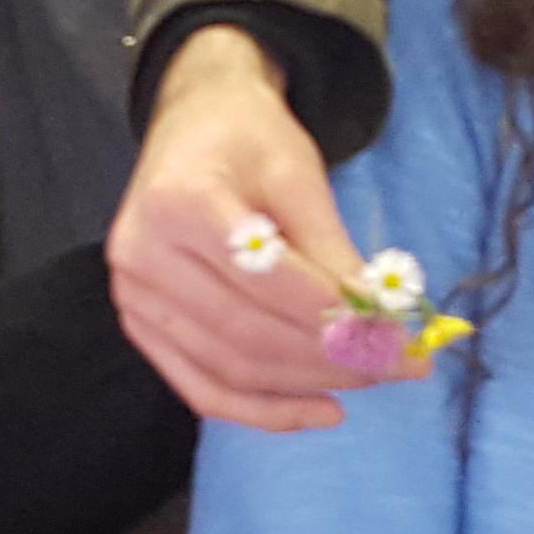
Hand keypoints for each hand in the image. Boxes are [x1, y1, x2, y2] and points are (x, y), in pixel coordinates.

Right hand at [104, 25, 375, 433]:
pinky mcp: (140, 326)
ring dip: (306, 387)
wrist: (194, 122)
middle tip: (398, 363)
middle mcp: (141, 255)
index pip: (270, 283)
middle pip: (247, 335)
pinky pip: (202, 387)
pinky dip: (262, 411)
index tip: (401, 338)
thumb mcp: (299, 174)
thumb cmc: (249, 138)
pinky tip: (318, 410)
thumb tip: (380, 323)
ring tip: (369, 379)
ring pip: (228, 370)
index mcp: (179, 202)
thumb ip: (334, 251)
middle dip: (330, 360)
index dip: (338, 319)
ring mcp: (132, 297)